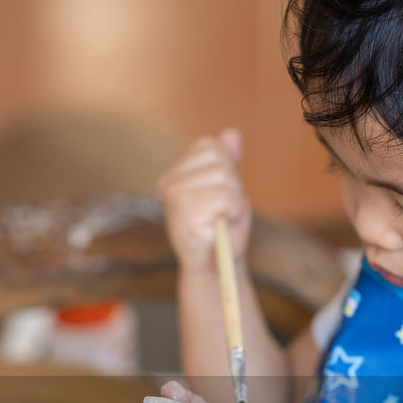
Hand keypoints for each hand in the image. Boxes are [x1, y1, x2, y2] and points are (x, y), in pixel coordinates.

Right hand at [156, 129, 251, 275]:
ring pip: (224, 177)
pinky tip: (220, 228)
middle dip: (232, 185)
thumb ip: (228, 162)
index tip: (218, 198)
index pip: (209, 147)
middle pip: (219, 160)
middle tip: (222, 213)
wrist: (215, 269)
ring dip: (234, 201)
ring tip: (221, 221)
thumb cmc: (221, 233)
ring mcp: (174, 196)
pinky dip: (233, 212)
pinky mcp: (184, 211)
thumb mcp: (228, 191)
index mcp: (174, 175)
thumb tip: (231, 133)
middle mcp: (168, 183)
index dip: (226, 171)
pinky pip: (225, 197)